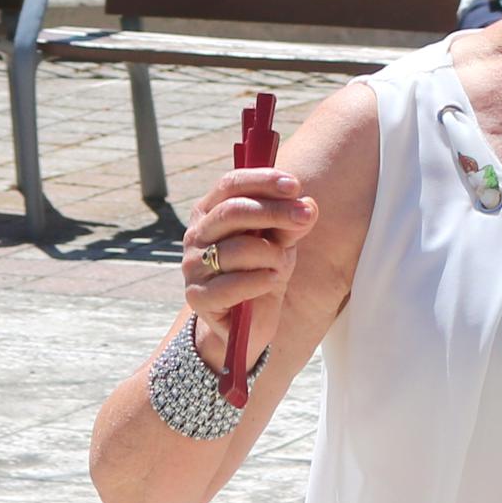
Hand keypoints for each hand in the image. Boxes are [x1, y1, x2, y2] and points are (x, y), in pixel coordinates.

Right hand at [177, 157, 316, 350]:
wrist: (247, 321)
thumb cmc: (261, 271)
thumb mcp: (280, 242)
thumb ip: (290, 224)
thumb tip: (308, 206)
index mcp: (210, 212)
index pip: (230, 184)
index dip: (262, 181)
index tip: (294, 185)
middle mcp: (196, 235)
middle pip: (232, 211)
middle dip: (274, 211)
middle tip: (305, 216)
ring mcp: (193, 266)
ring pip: (239, 249)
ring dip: (272, 255)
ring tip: (281, 265)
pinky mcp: (198, 297)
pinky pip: (235, 283)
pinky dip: (262, 281)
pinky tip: (270, 281)